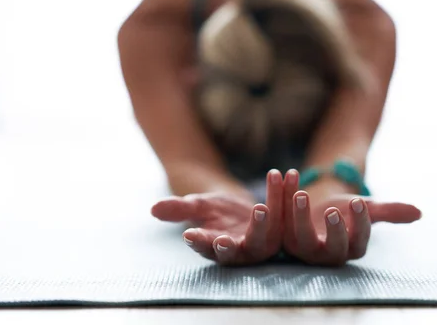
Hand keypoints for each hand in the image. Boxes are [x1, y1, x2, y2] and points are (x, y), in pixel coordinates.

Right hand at [151, 170, 283, 264]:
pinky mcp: (278, 230)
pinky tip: (280, 183)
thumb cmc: (214, 211)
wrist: (240, 207)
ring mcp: (260, 243)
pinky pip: (282, 219)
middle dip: (230, 247)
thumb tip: (153, 209)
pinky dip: (280, 201)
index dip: (198, 243)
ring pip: (263, 239)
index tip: (189, 235)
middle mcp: (238, 251)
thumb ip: (178, 208)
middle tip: (224, 239)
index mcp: (213, 247)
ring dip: (262, 224)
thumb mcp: (197, 206)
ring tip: (260, 207)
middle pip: (234, 253)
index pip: (204, 248)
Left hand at [282, 171, 421, 265]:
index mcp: (351, 248)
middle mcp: (327, 254)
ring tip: (300, 194)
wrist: (318, 206)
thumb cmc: (346, 210)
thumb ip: (390, 211)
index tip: (359, 202)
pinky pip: (281, 223)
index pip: (358, 240)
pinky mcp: (283, 237)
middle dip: (332, 230)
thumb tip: (419, 213)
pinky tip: (283, 182)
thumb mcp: (367, 208)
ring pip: (299, 238)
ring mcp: (303, 248)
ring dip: (299, 217)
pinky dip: (281, 202)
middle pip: (331, 248)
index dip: (359, 223)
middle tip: (332, 210)